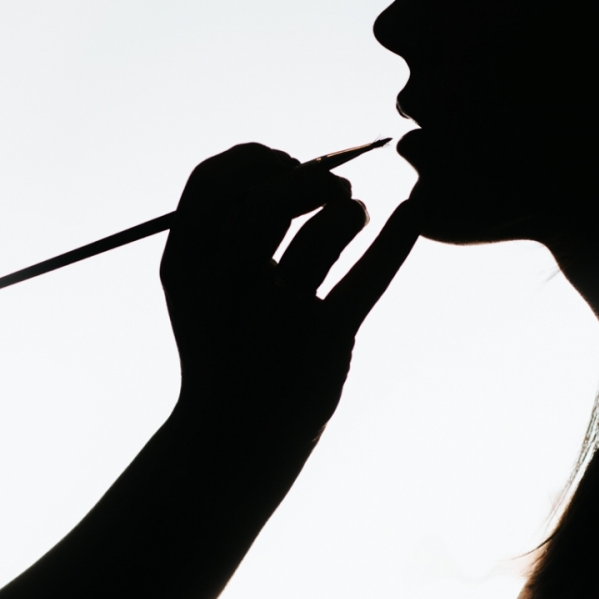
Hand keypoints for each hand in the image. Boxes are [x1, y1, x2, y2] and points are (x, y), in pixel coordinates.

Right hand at [161, 143, 418, 436]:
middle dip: (308, 176)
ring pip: (321, 232)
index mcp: (184, 267)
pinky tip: (414, 212)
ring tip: (353, 214)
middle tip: (333, 186)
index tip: (284, 164)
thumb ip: (227, 228)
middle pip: (268, 198)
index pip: (213, 179)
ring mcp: (274, 320)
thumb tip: (297, 165)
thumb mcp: (200, 288)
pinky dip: (395, 242)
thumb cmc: (223, 345)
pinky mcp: (323, 345)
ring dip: (347, 209)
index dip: (255, 158)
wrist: (232, 440)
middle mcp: (224, 290)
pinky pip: (365, 280)